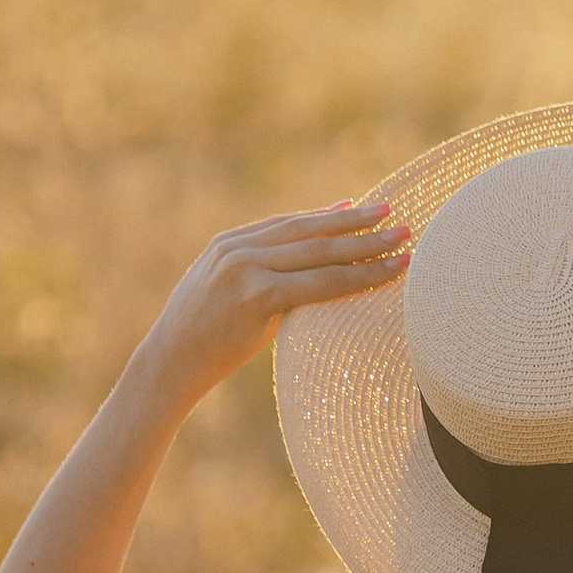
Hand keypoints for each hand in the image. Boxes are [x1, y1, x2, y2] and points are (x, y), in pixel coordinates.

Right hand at [136, 195, 413, 406]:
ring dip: (366, 247)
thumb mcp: (224, 295)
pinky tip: (382, 275)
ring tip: (402, 242)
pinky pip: (317, 285)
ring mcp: (246, 269)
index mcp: (230, 243)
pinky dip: (354, 278)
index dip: (329, 216)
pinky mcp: (257, 295)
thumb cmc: (201, 339)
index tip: (362, 209)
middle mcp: (239, 248)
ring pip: (319, 254)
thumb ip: (257, 275)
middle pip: (309, 230)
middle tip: (394, 214)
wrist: (170, 363)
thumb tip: (298, 275)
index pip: (289, 223)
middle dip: (355, 222)